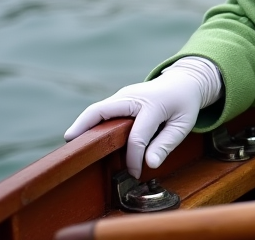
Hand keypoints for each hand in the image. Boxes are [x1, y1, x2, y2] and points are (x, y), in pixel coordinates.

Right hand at [64, 57, 220, 178]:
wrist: (183, 81)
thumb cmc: (184, 104)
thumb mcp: (184, 124)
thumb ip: (167, 144)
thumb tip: (150, 164)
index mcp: (153, 104)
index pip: (137, 137)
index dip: (134, 158)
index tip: (135, 173)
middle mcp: (133, 97)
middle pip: (103, 111)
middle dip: (85, 128)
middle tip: (72, 149)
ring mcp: (123, 95)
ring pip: (97, 110)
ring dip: (82, 126)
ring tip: (71, 146)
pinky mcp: (117, 99)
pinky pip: (100, 111)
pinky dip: (88, 123)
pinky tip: (81, 139)